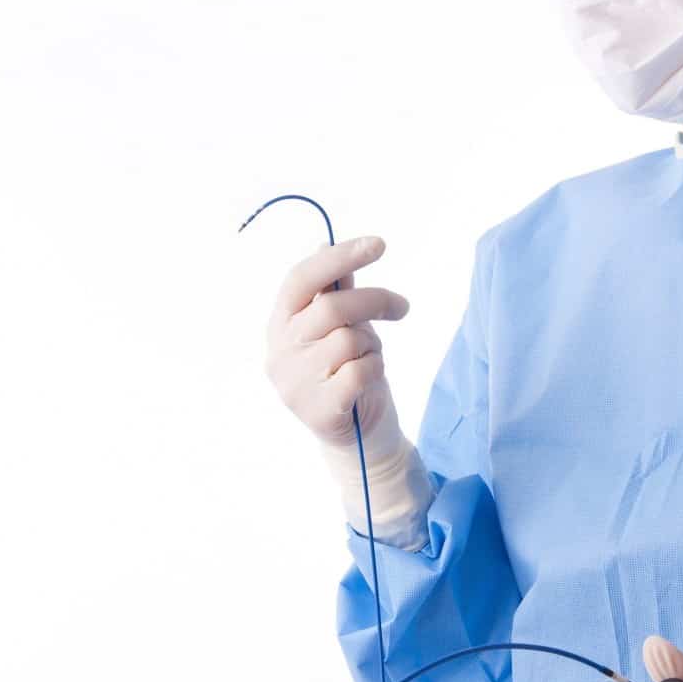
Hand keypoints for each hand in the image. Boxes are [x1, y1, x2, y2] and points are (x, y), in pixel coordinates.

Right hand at [264, 235, 411, 451]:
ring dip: (372, 344)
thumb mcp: (341, 325)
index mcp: (279, 323)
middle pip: (331, 308)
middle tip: (403, 307)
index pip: (300, 279)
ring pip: (348, 340)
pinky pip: (359, 371)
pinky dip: (374, 368)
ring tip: (370, 357)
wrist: (359, 437)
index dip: (338, 257)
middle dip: (376, 301)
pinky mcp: (318, 410)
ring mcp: (295, 384)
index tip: (379, 244)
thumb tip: (325, 244)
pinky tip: (369, 378)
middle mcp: (279, 352)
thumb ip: (333, 290)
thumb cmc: (348, 372)